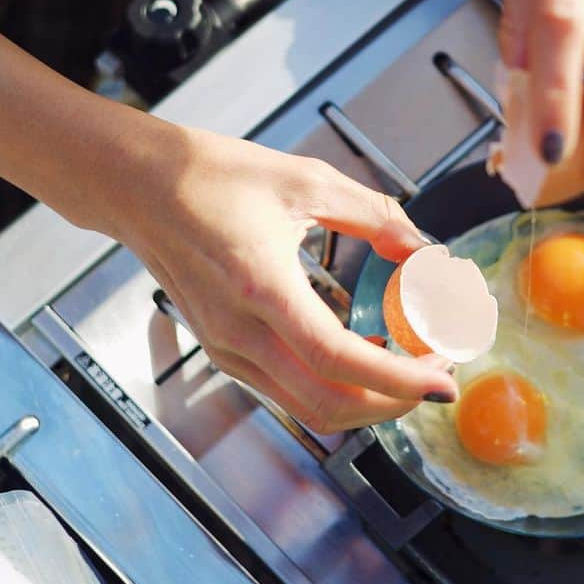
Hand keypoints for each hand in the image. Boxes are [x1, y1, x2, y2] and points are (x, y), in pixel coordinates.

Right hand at [114, 125, 457, 430]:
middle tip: (435, 374)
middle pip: (327, 403)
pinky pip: (285, 390)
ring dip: (366, 400)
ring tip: (408, 365)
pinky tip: (362, 356)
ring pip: (307, 407)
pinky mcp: (221, 349)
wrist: (138, 186)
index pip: (338, 360)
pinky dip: (333, 387)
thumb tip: (427, 250)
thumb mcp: (307, 180)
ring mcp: (225, 347)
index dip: (399, 378)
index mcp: (261, 285)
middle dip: (393, 402)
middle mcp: (238, 330)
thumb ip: (376, 215)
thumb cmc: (213, 175)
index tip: (444, 377)